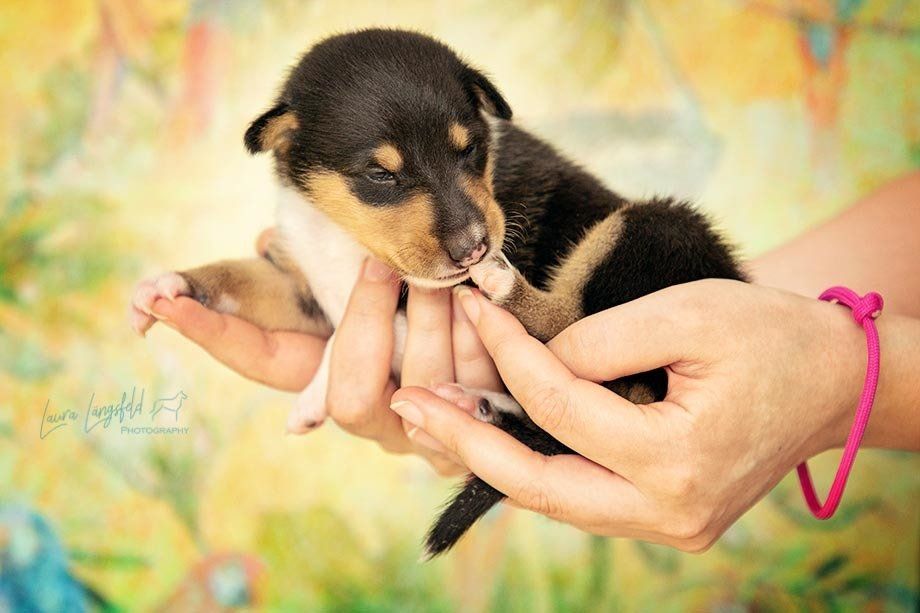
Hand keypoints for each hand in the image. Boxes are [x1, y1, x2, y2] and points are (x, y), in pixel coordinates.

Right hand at [150, 229, 502, 474]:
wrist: (503, 360)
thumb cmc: (419, 306)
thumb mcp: (366, 279)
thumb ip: (319, 265)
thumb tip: (266, 238)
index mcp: (324, 372)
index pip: (252, 358)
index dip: (208, 328)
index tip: (153, 299)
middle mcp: (363, 415)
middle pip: (346, 398)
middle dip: (369, 319)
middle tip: (383, 263)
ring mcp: (416, 436)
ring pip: (420, 388)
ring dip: (434, 320)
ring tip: (449, 279)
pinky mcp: (469, 438)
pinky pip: (476, 394)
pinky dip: (480, 339)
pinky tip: (483, 304)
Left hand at [390, 279, 886, 551]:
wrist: (833, 380)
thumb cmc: (770, 337)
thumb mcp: (688, 313)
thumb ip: (600, 340)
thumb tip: (534, 363)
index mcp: (677, 459)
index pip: (561, 404)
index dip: (509, 353)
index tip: (473, 306)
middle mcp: (668, 512)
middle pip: (539, 485)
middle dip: (466, 442)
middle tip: (409, 404)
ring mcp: (666, 524)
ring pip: (554, 498)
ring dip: (491, 458)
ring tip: (435, 417)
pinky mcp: (663, 518)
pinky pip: (581, 495)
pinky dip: (534, 462)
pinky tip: (493, 433)